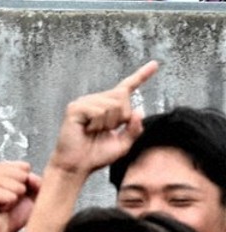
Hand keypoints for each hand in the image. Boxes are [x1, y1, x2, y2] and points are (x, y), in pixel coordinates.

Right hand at [0, 161, 40, 231]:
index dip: (25, 182)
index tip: (15, 193)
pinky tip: (0, 209)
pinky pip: (9, 196)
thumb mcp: (31, 195)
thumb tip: (32, 177)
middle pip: (21, 174)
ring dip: (14, 199)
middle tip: (9, 200)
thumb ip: (37, 182)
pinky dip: (9, 205)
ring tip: (4, 205)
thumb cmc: (12, 213)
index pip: (24, 166)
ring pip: (16, 186)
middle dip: (20, 190)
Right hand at [48, 61, 157, 175]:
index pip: (127, 88)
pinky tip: (86, 130)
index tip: (155, 64)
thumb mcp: (123, 144)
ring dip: (108, 123)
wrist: (77, 166)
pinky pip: (99, 110)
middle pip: (122, 96)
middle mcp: (95, 100)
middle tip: (106, 131)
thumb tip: (138, 111)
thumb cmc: (96, 156)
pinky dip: (97, 124)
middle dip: (121, 117)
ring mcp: (84, 103)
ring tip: (94, 131)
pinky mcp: (75, 108)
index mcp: (108, 107)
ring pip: (112, 104)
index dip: (142, 75)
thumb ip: (134, 128)